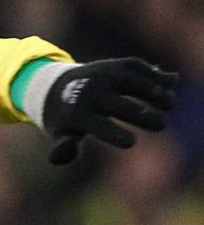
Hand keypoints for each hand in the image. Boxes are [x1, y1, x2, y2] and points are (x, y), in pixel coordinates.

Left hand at [42, 58, 177, 164]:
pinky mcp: (113, 65)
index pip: (98, 127)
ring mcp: (102, 75)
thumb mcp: (60, 133)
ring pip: (130, 80)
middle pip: (119, 105)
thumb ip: (63, 147)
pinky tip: (170, 84)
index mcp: (78, 114)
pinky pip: (135, 67)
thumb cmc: (65, 117)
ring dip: (152, 90)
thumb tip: (55, 159)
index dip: (115, 135)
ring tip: (169, 103)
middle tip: (160, 125)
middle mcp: (90, 92)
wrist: (54, 85)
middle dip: (141, 115)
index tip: (131, 142)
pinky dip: (153, 74)